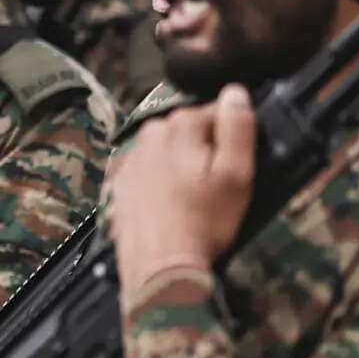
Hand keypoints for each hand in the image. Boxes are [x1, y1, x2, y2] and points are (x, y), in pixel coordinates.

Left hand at [107, 84, 254, 291]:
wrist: (158, 265)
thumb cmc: (203, 221)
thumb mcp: (236, 175)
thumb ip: (237, 129)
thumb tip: (236, 92)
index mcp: (178, 127)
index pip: (215, 111)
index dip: (232, 134)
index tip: (239, 160)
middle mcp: (148, 135)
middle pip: (188, 130)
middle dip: (205, 148)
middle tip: (218, 183)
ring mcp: (130, 159)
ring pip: (167, 150)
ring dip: (182, 164)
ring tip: (195, 197)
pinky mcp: (119, 183)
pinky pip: (148, 171)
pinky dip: (161, 180)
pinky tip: (172, 203)